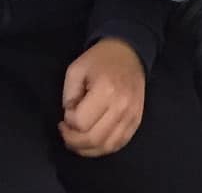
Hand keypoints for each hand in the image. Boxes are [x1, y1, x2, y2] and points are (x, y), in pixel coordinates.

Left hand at [59, 38, 145, 156]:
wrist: (129, 53)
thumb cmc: (99, 59)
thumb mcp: (76, 69)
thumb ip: (68, 95)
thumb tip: (70, 119)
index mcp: (106, 90)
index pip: (80, 122)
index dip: (68, 121)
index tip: (67, 110)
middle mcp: (122, 107)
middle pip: (93, 139)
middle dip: (73, 141)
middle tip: (65, 132)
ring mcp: (132, 116)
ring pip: (106, 147)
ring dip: (87, 149)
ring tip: (76, 140)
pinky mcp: (136, 122)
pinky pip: (118, 144)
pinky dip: (102, 148)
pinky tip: (92, 141)